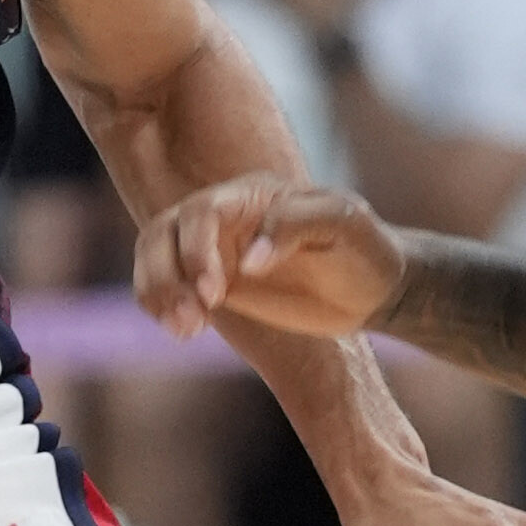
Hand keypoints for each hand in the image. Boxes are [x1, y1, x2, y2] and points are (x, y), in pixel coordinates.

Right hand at [134, 175, 404, 341]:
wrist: (371, 289)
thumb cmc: (364, 247)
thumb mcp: (346, 223)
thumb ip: (297, 226)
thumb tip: (247, 261)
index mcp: (251, 193)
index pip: (202, 211)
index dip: (197, 250)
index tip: (217, 293)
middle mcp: (223, 217)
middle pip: (163, 231)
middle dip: (166, 276)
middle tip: (194, 321)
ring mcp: (213, 250)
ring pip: (153, 257)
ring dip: (156, 293)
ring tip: (186, 331)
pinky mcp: (211, 284)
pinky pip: (165, 286)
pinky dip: (160, 306)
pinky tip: (183, 331)